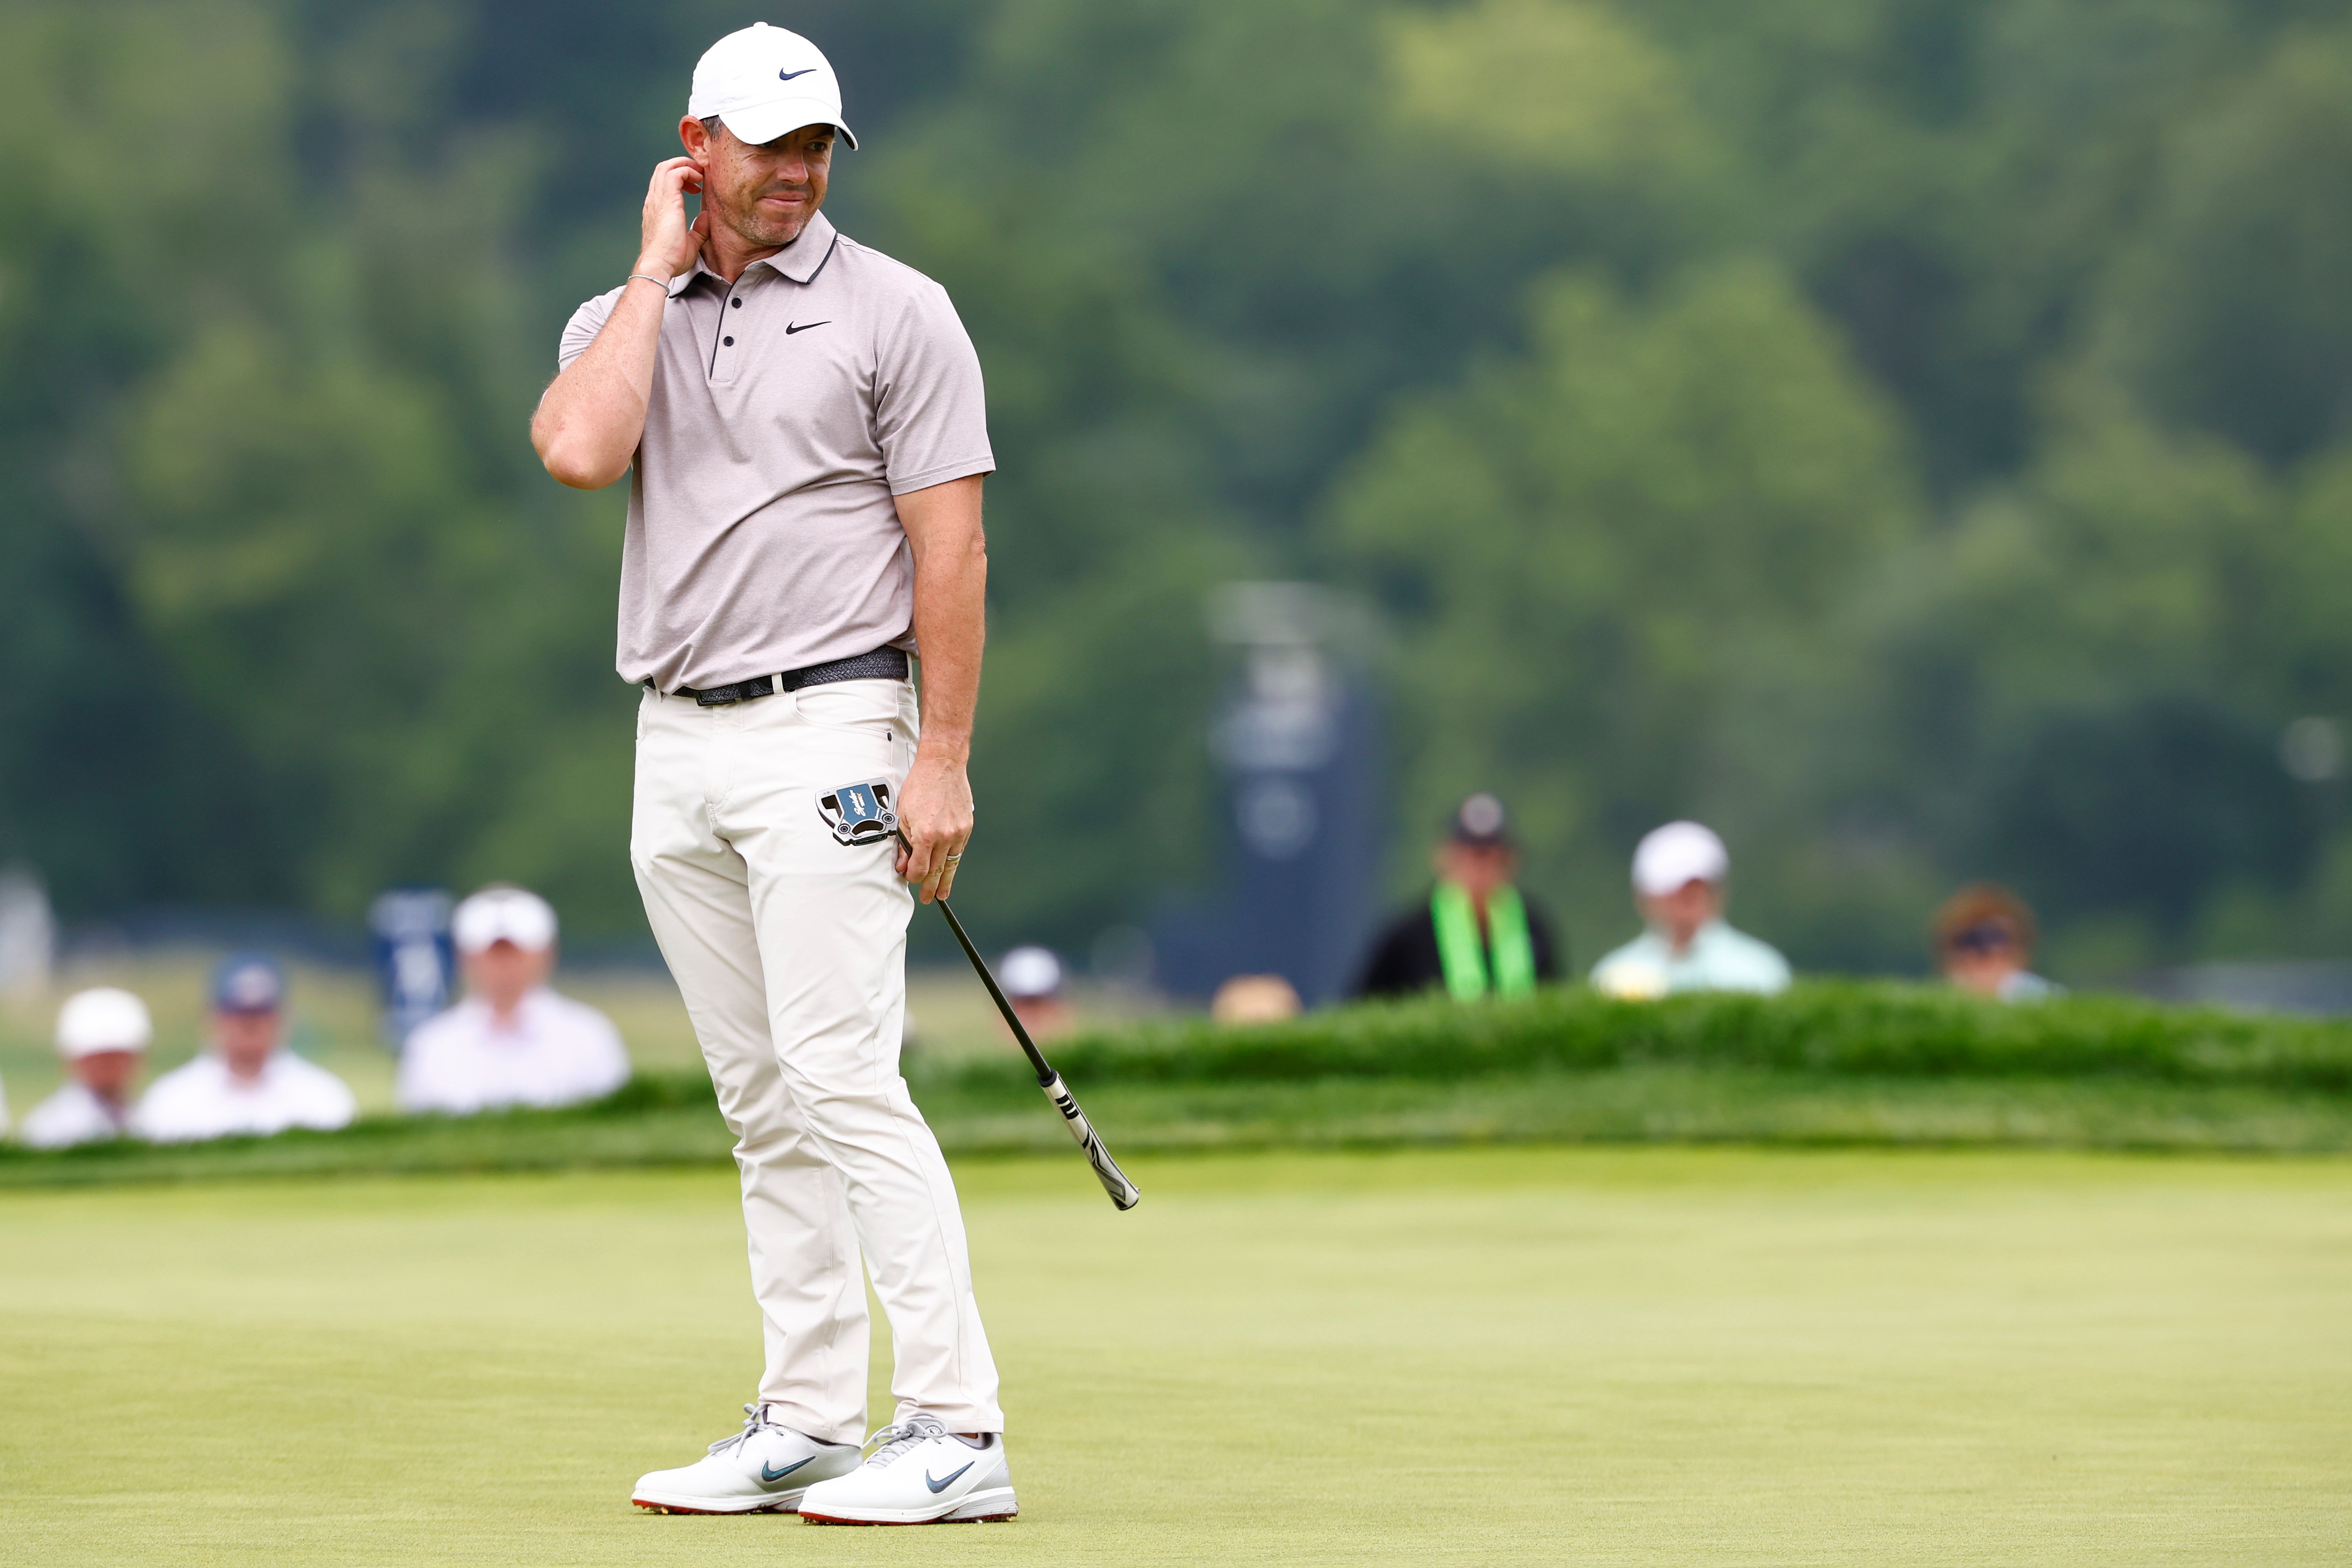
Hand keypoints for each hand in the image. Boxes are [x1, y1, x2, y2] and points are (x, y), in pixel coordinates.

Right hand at [636, 157, 708, 280]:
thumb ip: (698, 229)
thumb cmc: (671, 259)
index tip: (696, 185)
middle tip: (699, 173)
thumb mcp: (690, 243)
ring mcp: (658, 199)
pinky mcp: (666, 201)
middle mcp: (655, 200)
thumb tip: (706, 217)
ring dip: (685, 165)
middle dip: (682, 164)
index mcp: (657, 209)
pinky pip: (675, 174)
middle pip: (663, 168)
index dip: (680, 176)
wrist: (659, 265)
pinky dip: (687, 171)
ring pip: (666, 166)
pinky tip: (699, 181)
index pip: (663, 181)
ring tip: (700, 173)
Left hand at [893, 750, 972, 903]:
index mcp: (925, 834)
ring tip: (943, 893)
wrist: (942, 765)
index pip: (920, 868)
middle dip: (931, 887)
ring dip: (947, 880)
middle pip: (938, 870)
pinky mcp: (967, 826)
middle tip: (928, 898)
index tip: (910, 879)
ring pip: (952, 863)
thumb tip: (902, 864)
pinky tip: (951, 869)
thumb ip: (903, 844)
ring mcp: (958, 832)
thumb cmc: (920, 785)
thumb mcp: (902, 815)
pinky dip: (954, 861)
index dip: (913, 877)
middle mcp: (944, 836)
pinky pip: (960, 850)